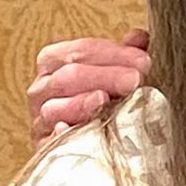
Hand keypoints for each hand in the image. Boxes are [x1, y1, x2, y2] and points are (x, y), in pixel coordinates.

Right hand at [27, 29, 150, 141]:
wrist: (92, 143)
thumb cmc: (104, 100)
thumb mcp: (115, 73)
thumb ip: (126, 54)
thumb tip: (140, 37)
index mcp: (54, 63)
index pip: (78, 51)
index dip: (112, 53)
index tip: (143, 60)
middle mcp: (42, 90)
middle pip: (68, 77)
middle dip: (104, 76)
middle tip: (135, 79)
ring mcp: (41, 120)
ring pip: (54, 108)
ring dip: (81, 103)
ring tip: (103, 99)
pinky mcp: (46, 148)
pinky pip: (49, 142)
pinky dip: (58, 135)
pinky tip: (69, 129)